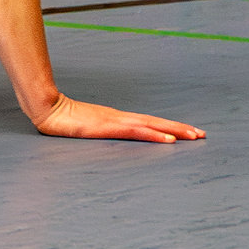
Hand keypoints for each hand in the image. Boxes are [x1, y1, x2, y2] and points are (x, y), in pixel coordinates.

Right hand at [30, 93, 204, 142]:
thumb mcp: (84, 128)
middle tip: (202, 134)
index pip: (149, 122)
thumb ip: (96, 129)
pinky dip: (155, 135)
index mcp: (116, 119)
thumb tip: (104, 134)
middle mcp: (120, 118)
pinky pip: (138, 132)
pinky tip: (168, 140)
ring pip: (152, 126)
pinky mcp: (109, 127)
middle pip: (156, 122)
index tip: (188, 131)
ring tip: (193, 136)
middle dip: (181, 128)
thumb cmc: (61, 119)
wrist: (46, 108)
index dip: (170, 126)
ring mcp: (116, 121)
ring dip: (175, 130)